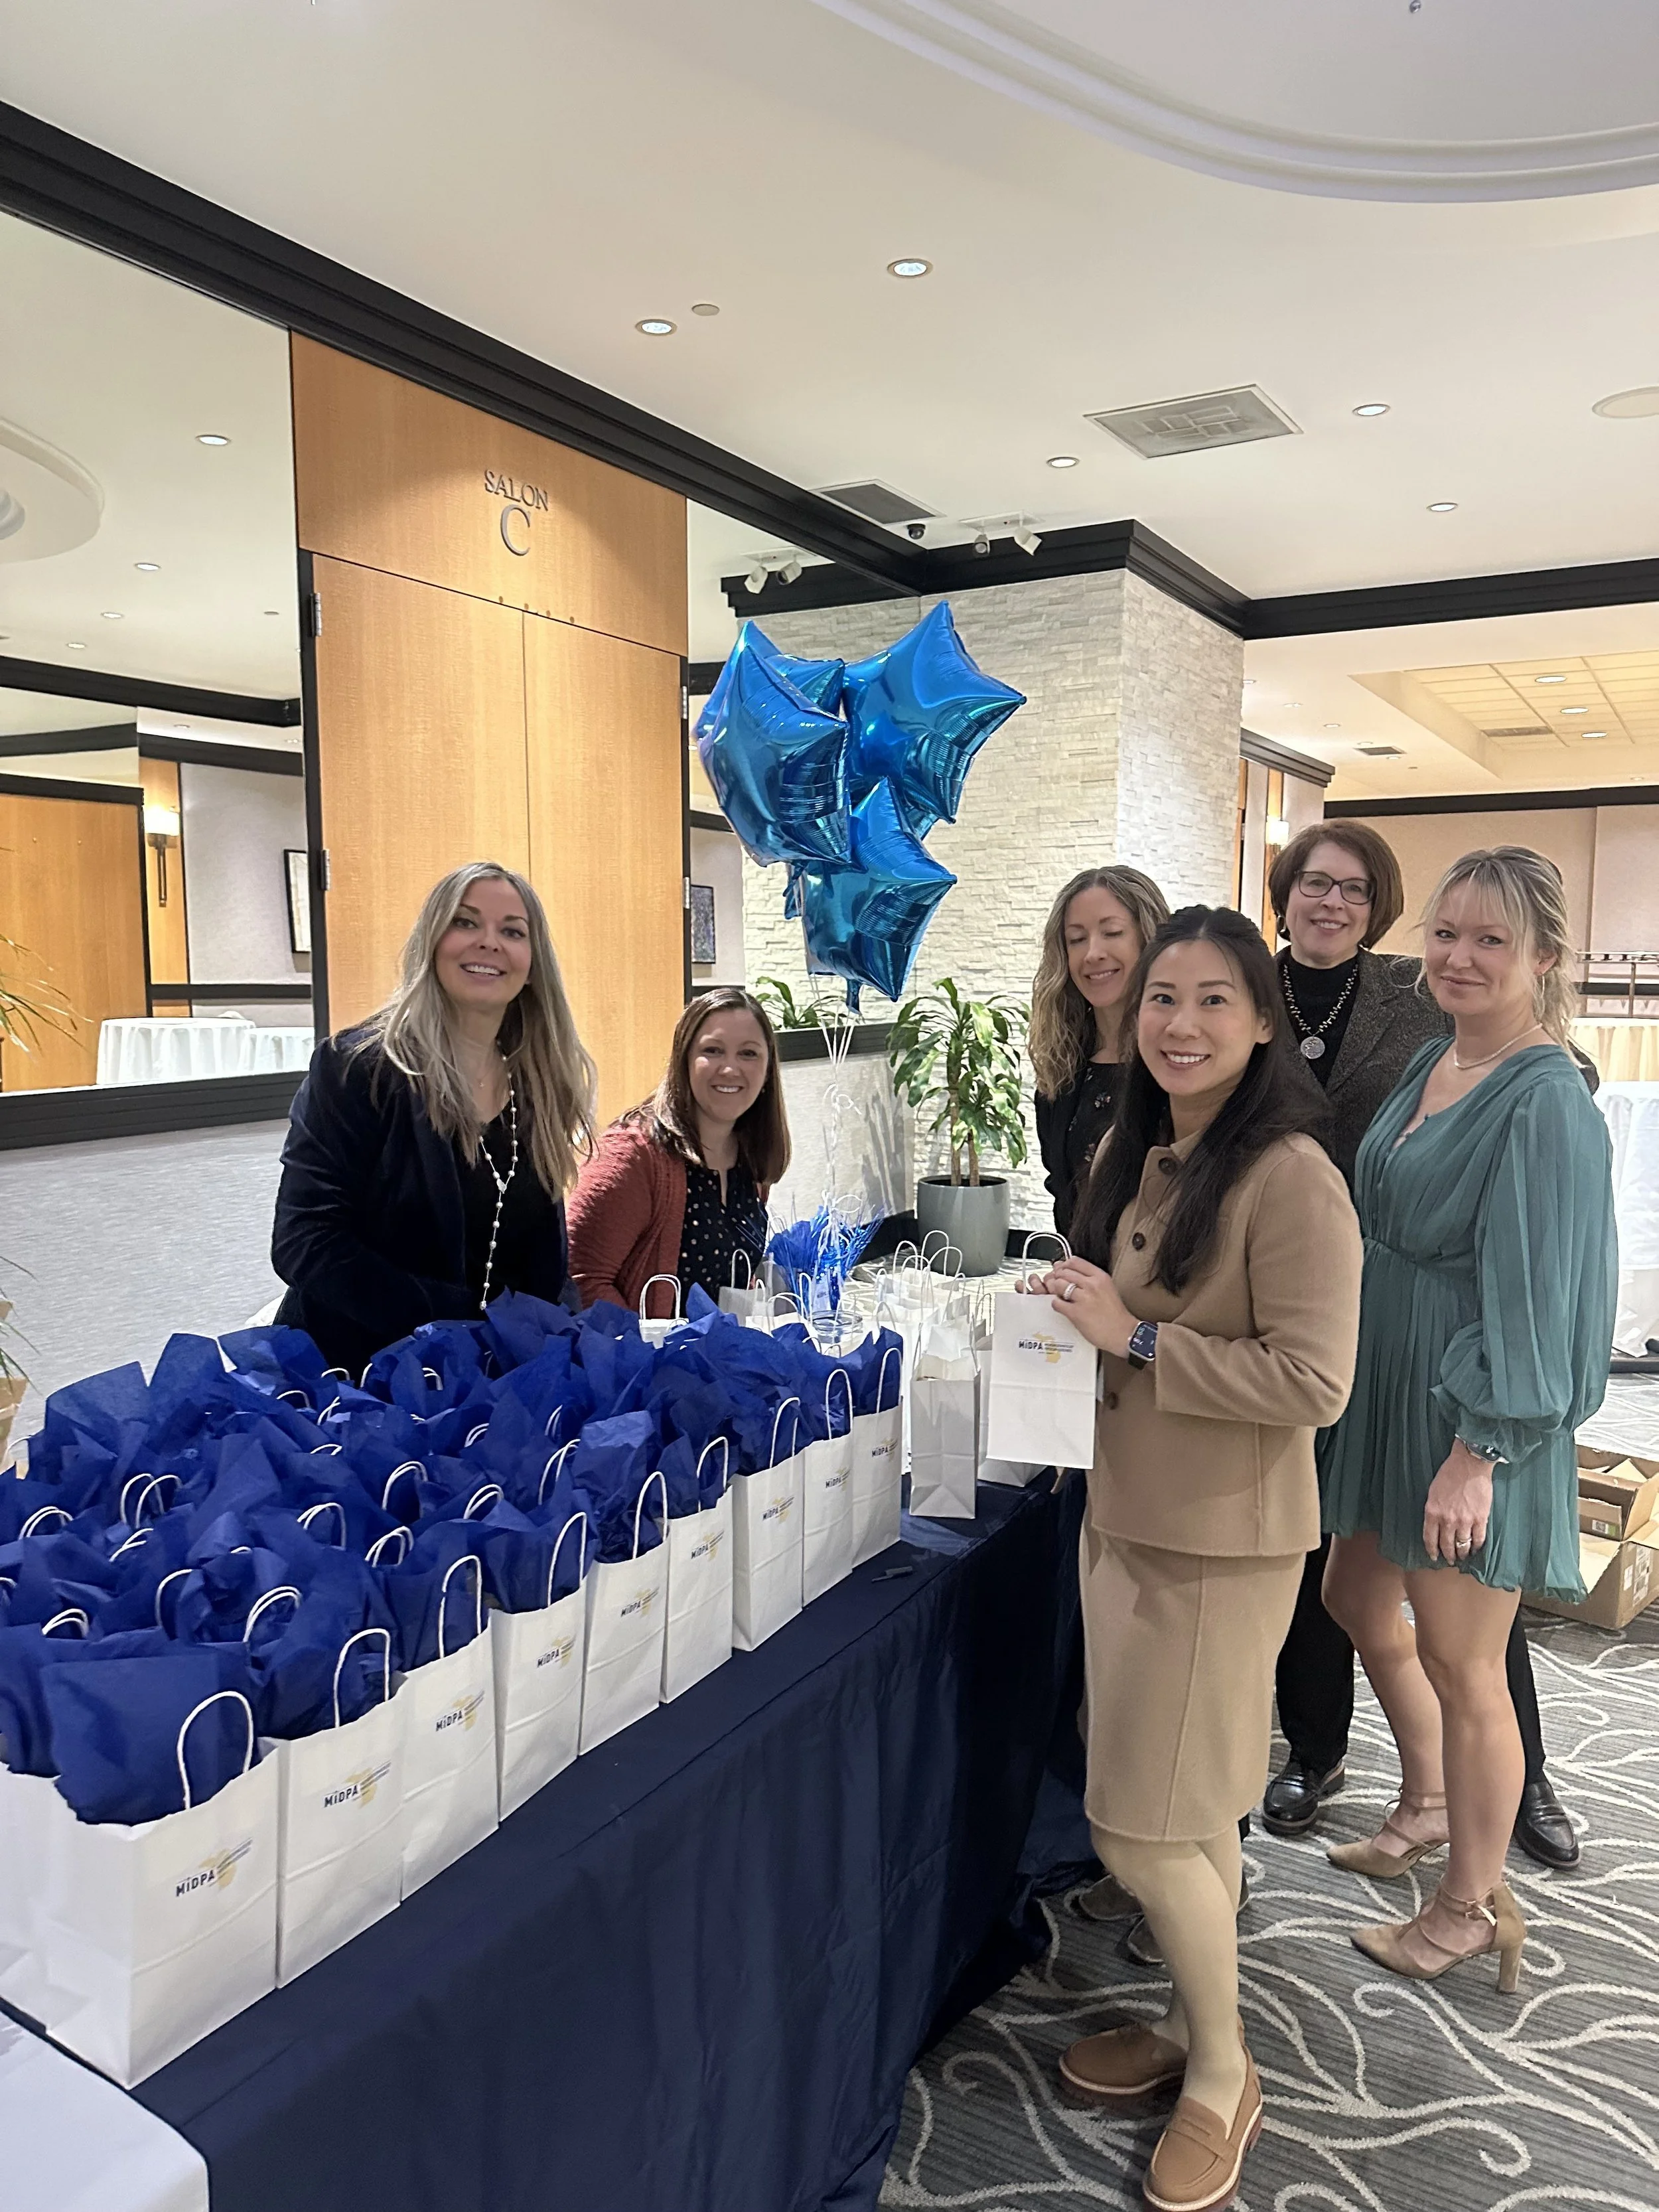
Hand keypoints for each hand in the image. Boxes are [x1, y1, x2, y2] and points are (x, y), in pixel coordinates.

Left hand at [1019, 1257, 1136, 1358]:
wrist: (1122, 1333)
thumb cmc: (1114, 1313)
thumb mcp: (1106, 1288)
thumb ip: (1089, 1278)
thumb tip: (1067, 1269)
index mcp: (1100, 1276)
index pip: (1074, 1261)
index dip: (1064, 1266)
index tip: (1063, 1271)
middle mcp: (1092, 1285)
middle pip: (1064, 1272)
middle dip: (1058, 1278)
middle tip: (1060, 1286)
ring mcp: (1084, 1299)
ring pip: (1059, 1285)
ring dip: (1056, 1291)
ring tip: (1062, 1297)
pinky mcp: (1076, 1313)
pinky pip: (1056, 1303)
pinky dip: (1056, 1304)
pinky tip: (1063, 1307)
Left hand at [1423, 1444, 1493, 1565]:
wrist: (1469, 1464)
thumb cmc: (1449, 1475)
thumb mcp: (1433, 1493)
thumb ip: (1433, 1511)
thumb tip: (1435, 1526)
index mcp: (1432, 1512)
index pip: (1430, 1539)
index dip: (1432, 1551)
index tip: (1434, 1557)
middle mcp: (1447, 1520)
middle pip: (1447, 1545)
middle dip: (1448, 1555)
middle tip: (1450, 1560)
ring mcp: (1465, 1521)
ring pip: (1463, 1545)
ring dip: (1462, 1554)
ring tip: (1463, 1557)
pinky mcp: (1480, 1519)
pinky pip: (1479, 1539)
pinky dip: (1477, 1547)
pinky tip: (1476, 1549)